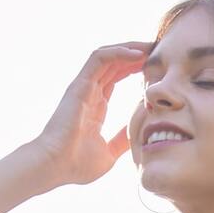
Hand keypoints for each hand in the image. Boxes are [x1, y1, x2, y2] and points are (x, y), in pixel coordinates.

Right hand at [36, 41, 154, 185]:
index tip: (155, 67)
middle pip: (114, 63)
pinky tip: (136, 54)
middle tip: (158, 50)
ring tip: (150, 47)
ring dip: (129, 48)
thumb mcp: (108, 153)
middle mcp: (89, 92)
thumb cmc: (76, 165)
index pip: (116, 77)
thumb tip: (137, 133)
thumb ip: (121, 140)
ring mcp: (84, 86)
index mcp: (96, 106)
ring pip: (108, 55)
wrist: (55, 166)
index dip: (134, 69)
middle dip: (136, 54)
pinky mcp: (80, 84)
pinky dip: (118, 52)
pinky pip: (100, 58)